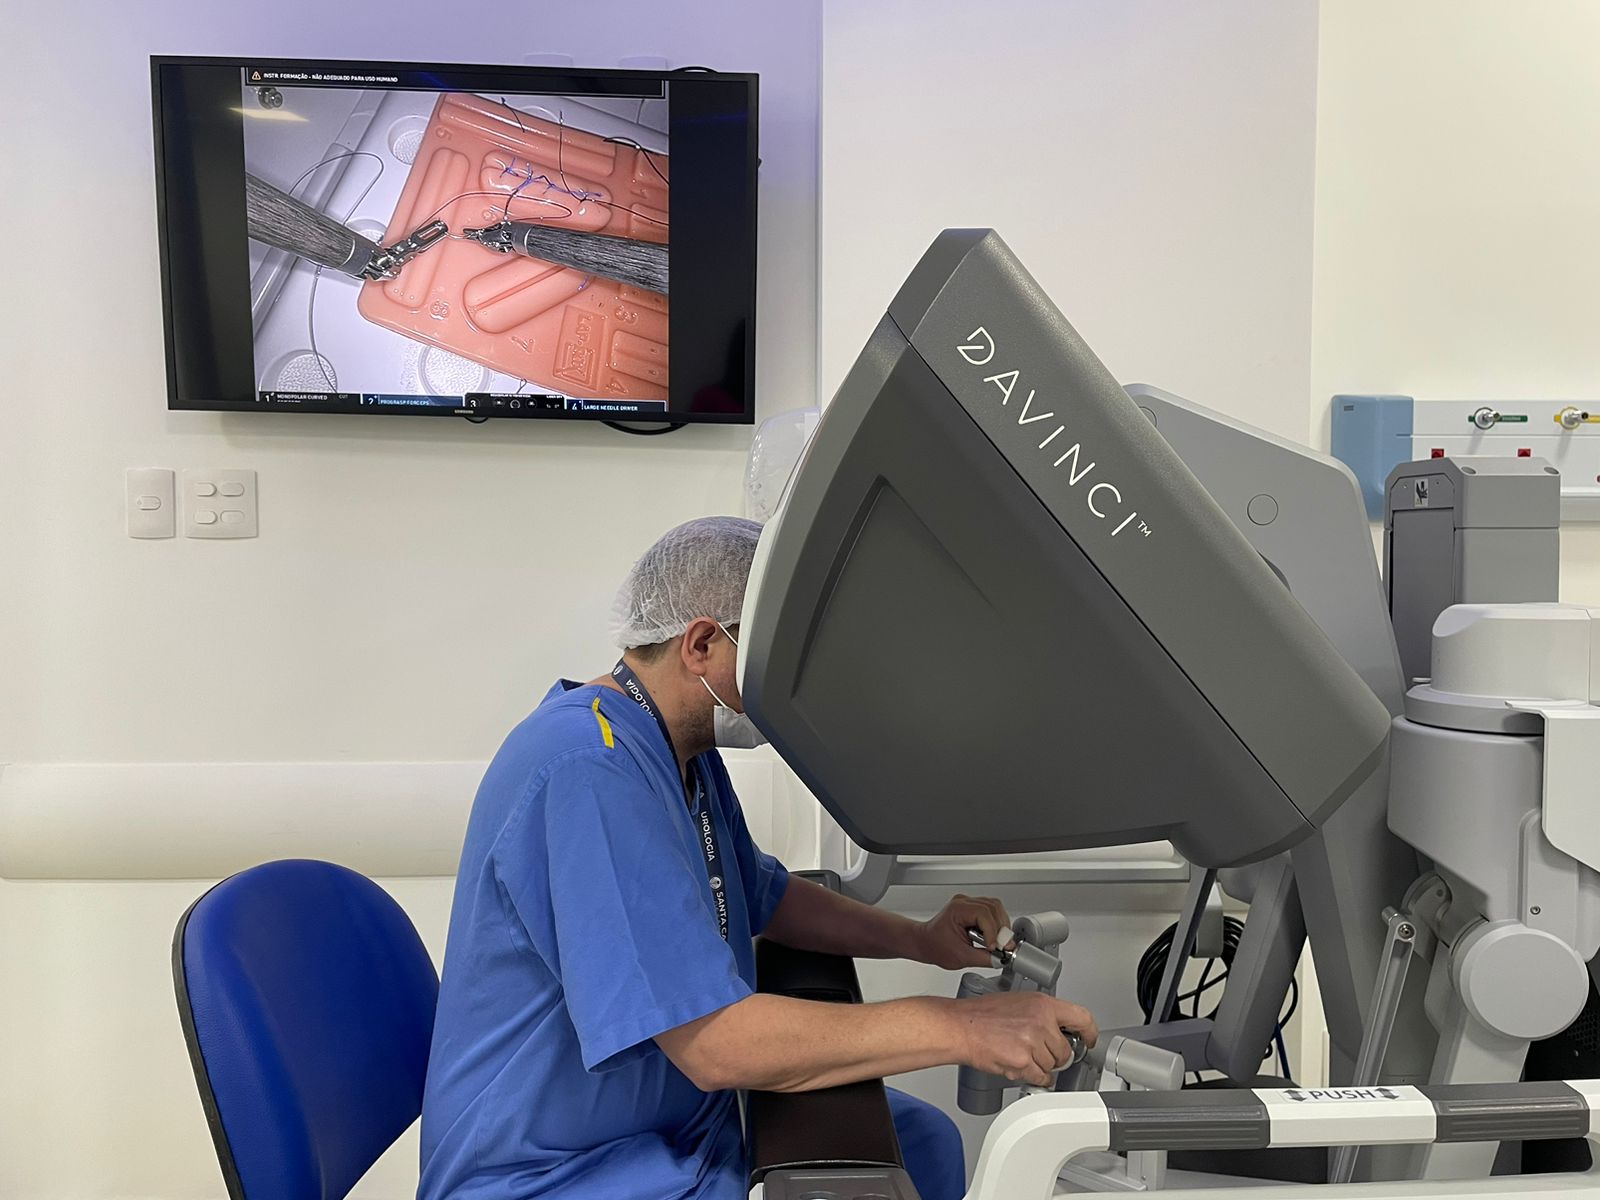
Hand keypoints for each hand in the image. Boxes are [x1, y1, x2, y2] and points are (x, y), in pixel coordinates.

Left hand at [915, 894, 1014, 969]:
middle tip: (1001, 946)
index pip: (984, 914)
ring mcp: (969, 903)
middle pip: (993, 908)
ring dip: (1001, 926)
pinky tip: (993, 937)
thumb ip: (984, 958)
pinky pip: (992, 911)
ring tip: (998, 942)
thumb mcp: (961, 957)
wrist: (925, 943)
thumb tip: (1001, 959)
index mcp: (957, 909)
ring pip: (995, 907)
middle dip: (1000, 929)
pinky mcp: (973, 908)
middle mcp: (964, 902)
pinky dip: (997, 924)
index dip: (993, 932)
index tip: (994, 947)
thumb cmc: (935, 946)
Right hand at [952, 991, 1099, 1086]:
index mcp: (1042, 1004)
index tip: (1088, 1039)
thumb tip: (1059, 1029)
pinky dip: (1033, 1077)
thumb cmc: (982, 1015)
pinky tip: (1020, 1067)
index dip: (1088, 1033)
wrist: (961, 1027)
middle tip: (1035, 1050)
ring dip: (1040, 1066)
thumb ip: (1042, 1014)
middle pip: (1066, 1050)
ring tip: (1020, 1054)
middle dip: (1054, 1055)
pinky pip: (1041, 1078)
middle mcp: (1041, 1022)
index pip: (1082, 1017)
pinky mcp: (1024, 1062)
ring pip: (1053, 1066)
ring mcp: (1033, 1042)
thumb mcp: (1019, 1002)